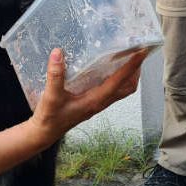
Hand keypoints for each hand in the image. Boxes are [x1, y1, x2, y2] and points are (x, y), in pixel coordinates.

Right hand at [27, 48, 146, 149]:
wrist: (45, 133)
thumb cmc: (50, 117)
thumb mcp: (51, 96)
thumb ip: (55, 75)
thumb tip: (57, 53)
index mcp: (94, 100)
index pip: (118, 81)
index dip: (130, 66)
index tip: (140, 52)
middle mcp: (100, 103)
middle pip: (127, 88)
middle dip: (135, 71)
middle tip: (138, 53)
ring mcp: (97, 104)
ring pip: (121, 90)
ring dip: (129, 76)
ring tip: (128, 59)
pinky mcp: (91, 103)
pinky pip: (112, 91)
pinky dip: (117, 79)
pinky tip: (108, 70)